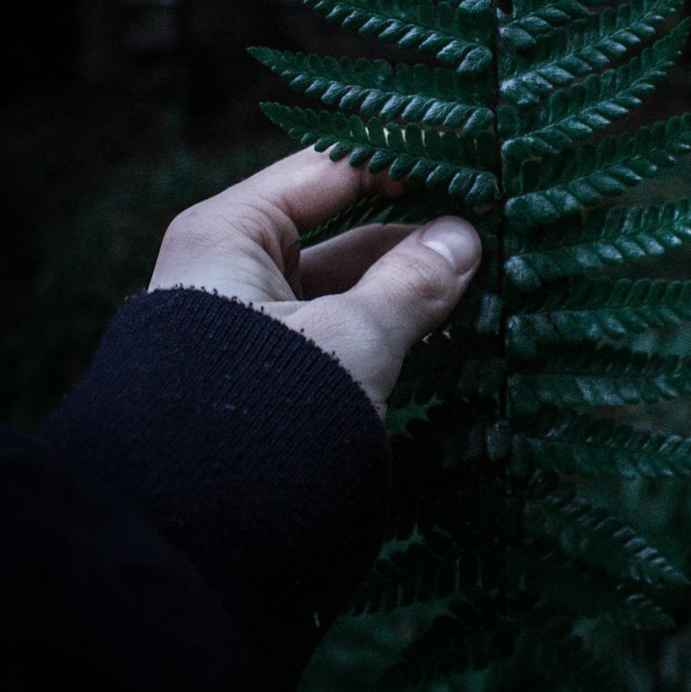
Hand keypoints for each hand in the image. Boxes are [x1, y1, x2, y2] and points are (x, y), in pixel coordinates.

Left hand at [148, 149, 481, 417]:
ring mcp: (253, 325)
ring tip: (486, 281)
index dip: (401, 160)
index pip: (329, 169)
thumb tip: (466, 238)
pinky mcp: (274, 373)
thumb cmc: (264, 411)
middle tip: (491, 228)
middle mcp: (234, 271)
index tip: (469, 157)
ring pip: (348, 286)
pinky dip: (393, 326)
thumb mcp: (350, 338)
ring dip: (411, 285)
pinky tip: (453, 328)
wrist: (199, 534)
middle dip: (415, 233)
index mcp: (229, 235)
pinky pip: (344, 330)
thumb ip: (412, 283)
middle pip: (342, 230)